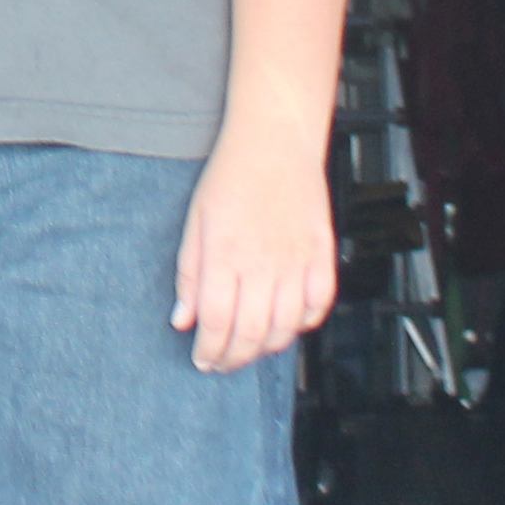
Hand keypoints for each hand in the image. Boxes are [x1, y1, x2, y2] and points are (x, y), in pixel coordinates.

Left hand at [173, 135, 337, 368]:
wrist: (275, 140)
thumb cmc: (231, 176)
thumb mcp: (195, 221)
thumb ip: (189, 274)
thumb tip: (182, 320)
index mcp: (225, 254)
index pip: (216, 322)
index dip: (208, 350)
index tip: (202, 359)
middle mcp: (263, 263)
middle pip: (251, 333)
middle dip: (233, 359)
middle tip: (222, 363)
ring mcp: (297, 260)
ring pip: (286, 328)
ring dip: (266, 349)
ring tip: (250, 350)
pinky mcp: (321, 254)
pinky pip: (319, 306)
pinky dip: (304, 324)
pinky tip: (288, 325)